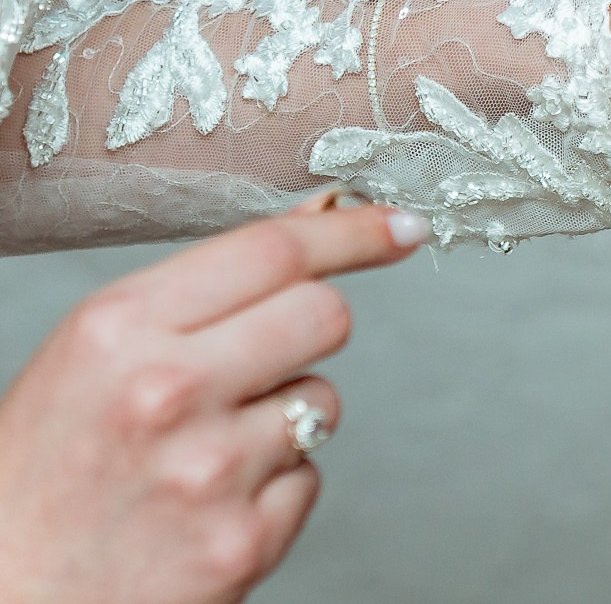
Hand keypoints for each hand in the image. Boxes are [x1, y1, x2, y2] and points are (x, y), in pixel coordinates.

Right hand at [0, 200, 425, 603]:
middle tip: (257, 360)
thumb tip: (321, 217)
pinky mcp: (242, 541)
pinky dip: (272, 489)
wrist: (4, 598)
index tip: (399, 225)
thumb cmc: (43, 472)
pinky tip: (206, 504)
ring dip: (284, 417)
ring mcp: (210, 470)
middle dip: (309, 328)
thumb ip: (205, 288)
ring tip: (202, 449)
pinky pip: (308, 479)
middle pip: (325, 315)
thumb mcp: (94, 354)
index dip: (354, 231)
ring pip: (322, 399)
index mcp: (119, 329)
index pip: (274, 251)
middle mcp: (167, 392)